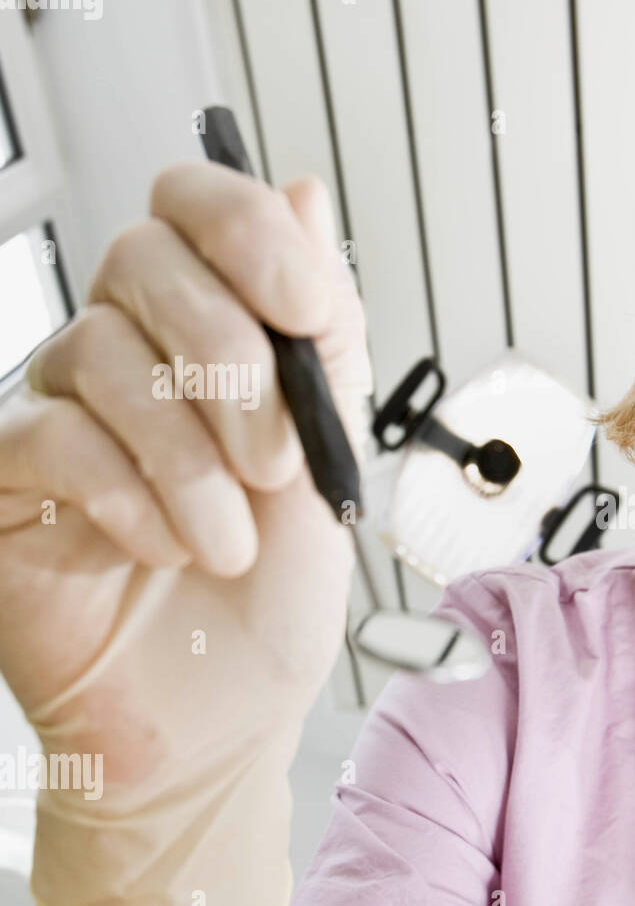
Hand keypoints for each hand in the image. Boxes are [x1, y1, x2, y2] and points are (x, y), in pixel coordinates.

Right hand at [0, 163, 370, 784]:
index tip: (308, 310)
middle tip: (280, 467)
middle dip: (236, 368)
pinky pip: (50, 435)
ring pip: (102, 355)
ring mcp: (57, 412)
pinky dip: (128, 496)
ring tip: (231, 544)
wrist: (227, 715)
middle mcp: (125, 354)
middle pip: (143, 261)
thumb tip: (302, 189)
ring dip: (192, 461)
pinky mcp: (6, 480)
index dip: (250, 233)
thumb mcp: (331, 457)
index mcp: (208, 334)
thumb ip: (320, 334)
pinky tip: (164, 550)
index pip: (195, 206)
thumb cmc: (275, 594)